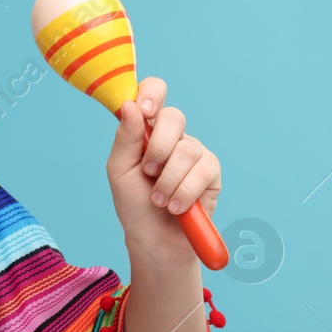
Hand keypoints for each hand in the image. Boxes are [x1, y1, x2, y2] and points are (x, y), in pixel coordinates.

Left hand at [106, 76, 221, 268]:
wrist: (154, 239)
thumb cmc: (133, 203)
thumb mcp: (119, 170)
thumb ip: (125, 137)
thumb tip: (131, 105)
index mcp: (146, 128)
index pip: (154, 92)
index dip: (151, 93)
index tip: (144, 110)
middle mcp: (174, 136)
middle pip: (174, 118)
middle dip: (157, 148)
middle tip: (148, 172)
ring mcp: (195, 152)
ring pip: (186, 149)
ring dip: (167, 180)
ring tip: (159, 199)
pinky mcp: (212, 173)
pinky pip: (203, 171)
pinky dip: (184, 192)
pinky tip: (176, 206)